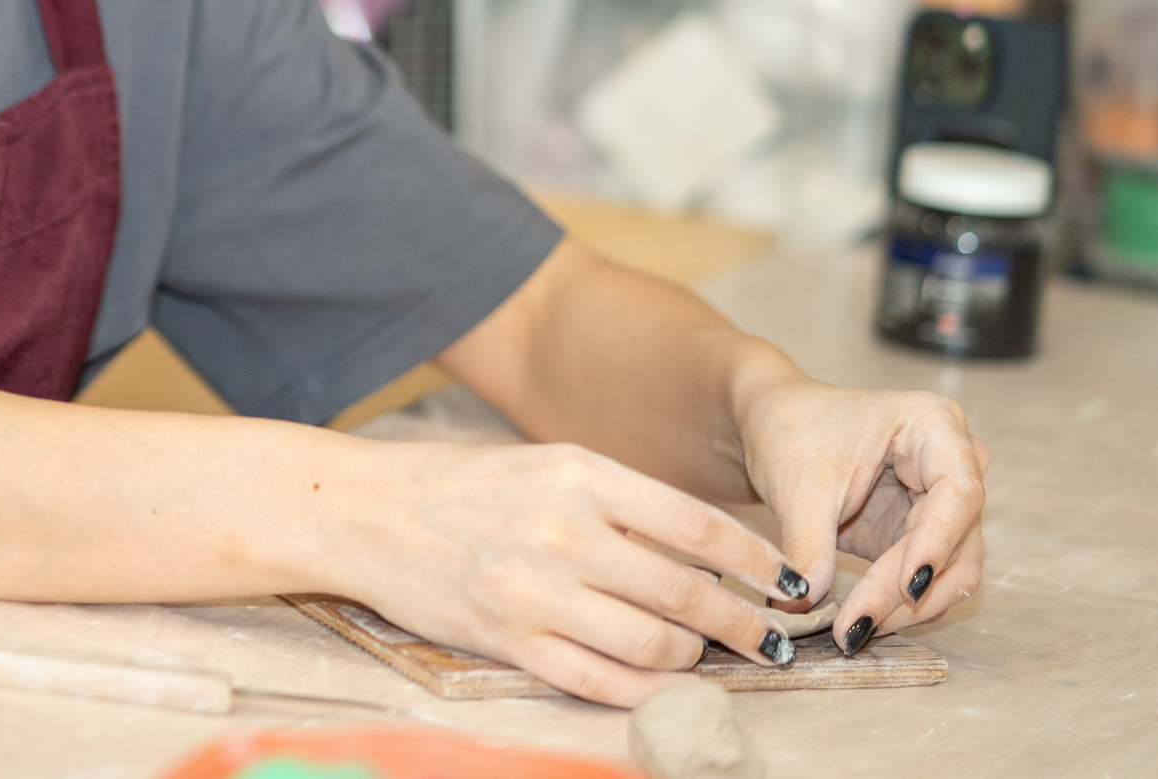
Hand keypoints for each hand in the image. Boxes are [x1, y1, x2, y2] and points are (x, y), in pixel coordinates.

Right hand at [339, 440, 812, 706]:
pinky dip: (645, 692)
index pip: (698, 526)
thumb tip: (703, 547)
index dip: (756, 562)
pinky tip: (665, 689)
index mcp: (581, 474)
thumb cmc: (463, 484)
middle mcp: (565, 532)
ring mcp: (536, 592)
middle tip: (771, 639)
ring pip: (651, 645)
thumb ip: (620, 500)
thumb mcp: (545, 464)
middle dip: (742, 624)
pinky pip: (600, 682)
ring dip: (693, 660)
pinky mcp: (510, 641)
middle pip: (686, 594)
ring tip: (705, 658)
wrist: (368, 512)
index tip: (789, 584)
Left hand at [734, 375, 987, 652]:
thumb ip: (807, 543)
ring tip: (852, 630)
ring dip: (907, 608)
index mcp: (933, 426)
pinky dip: (899, 606)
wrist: (775, 428)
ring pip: (951, 570)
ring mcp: (945, 503)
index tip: (909, 585)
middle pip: (957, 540)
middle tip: (857, 626)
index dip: (937, 542)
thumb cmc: (791, 433)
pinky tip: (860, 623)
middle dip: (908, 589)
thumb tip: (804, 601)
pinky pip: (929, 581)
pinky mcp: (925, 536)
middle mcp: (955, 463)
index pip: (957, 491)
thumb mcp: (797, 485)